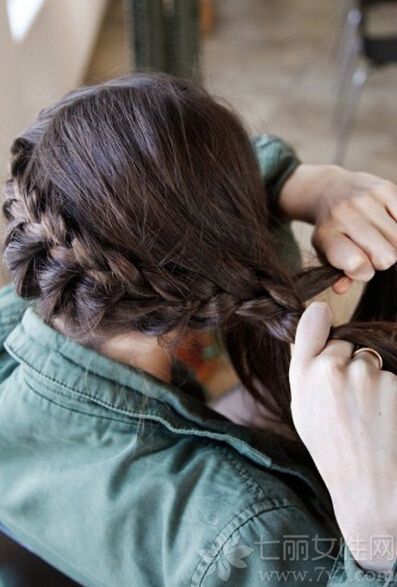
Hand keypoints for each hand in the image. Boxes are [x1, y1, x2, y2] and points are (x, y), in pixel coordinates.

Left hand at [279, 164, 396, 293]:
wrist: (330, 190)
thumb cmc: (332, 230)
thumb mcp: (326, 253)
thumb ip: (337, 274)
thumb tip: (341, 288)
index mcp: (327, 235)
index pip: (357, 264)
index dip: (363, 272)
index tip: (358, 266)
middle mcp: (345, 214)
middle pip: (386, 256)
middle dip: (382, 261)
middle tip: (371, 252)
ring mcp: (366, 199)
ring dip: (393, 244)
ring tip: (379, 238)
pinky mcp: (385, 189)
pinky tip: (387, 224)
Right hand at [290, 301, 396, 572]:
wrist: (368, 488)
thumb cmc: (332, 449)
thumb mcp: (303, 410)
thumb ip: (305, 370)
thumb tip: (313, 328)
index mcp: (303, 374)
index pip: (312, 322)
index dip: (320, 317)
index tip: (323, 315)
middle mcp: (331, 368)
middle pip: (346, 345)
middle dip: (348, 364)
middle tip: (347, 401)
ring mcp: (365, 374)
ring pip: (370, 361)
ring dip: (372, 380)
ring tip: (367, 416)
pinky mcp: (393, 384)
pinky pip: (390, 376)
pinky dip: (389, 393)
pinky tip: (383, 419)